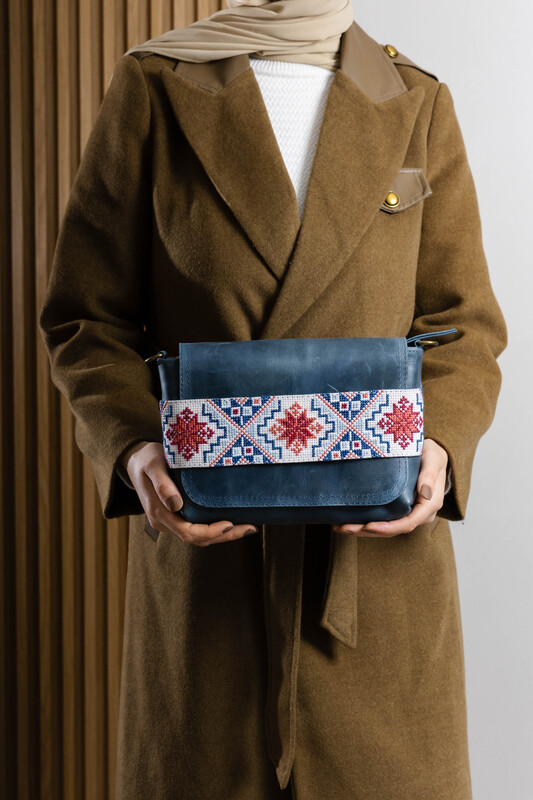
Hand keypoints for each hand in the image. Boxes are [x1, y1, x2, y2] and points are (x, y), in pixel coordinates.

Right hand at [121, 441, 257, 545]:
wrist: (135, 460)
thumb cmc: (146, 459)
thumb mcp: (152, 465)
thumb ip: (162, 484)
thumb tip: (176, 505)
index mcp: (159, 513)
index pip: (188, 532)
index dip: (210, 532)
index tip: (230, 523)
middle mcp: (164, 521)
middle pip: (197, 538)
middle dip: (224, 536)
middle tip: (249, 527)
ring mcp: (170, 520)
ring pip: (198, 536)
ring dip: (222, 535)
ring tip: (246, 527)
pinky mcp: (176, 516)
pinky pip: (196, 528)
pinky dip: (214, 528)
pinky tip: (232, 522)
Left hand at [332, 438, 448, 537]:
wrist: (431, 456)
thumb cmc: (432, 456)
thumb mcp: (434, 458)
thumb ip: (429, 474)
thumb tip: (424, 491)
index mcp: (429, 505)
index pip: (408, 523)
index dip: (388, 527)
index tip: (369, 526)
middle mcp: (419, 514)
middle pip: (393, 529)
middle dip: (368, 531)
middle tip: (346, 528)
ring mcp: (408, 513)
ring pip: (385, 528)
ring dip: (362, 530)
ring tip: (340, 527)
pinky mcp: (398, 510)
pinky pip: (382, 520)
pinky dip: (364, 523)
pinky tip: (347, 521)